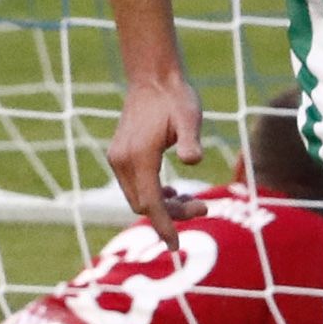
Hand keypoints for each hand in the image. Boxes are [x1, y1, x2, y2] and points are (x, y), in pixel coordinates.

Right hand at [107, 74, 205, 249]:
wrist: (152, 77)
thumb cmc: (176, 97)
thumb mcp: (190, 116)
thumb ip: (190, 139)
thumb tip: (193, 160)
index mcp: (139, 156)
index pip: (150, 203)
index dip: (164, 226)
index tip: (174, 246)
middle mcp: (122, 161)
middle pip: (144, 205)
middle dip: (171, 214)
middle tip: (204, 206)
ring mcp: (117, 159)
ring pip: (137, 198)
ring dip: (162, 206)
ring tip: (193, 200)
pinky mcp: (119, 156)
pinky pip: (133, 187)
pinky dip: (152, 195)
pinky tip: (172, 191)